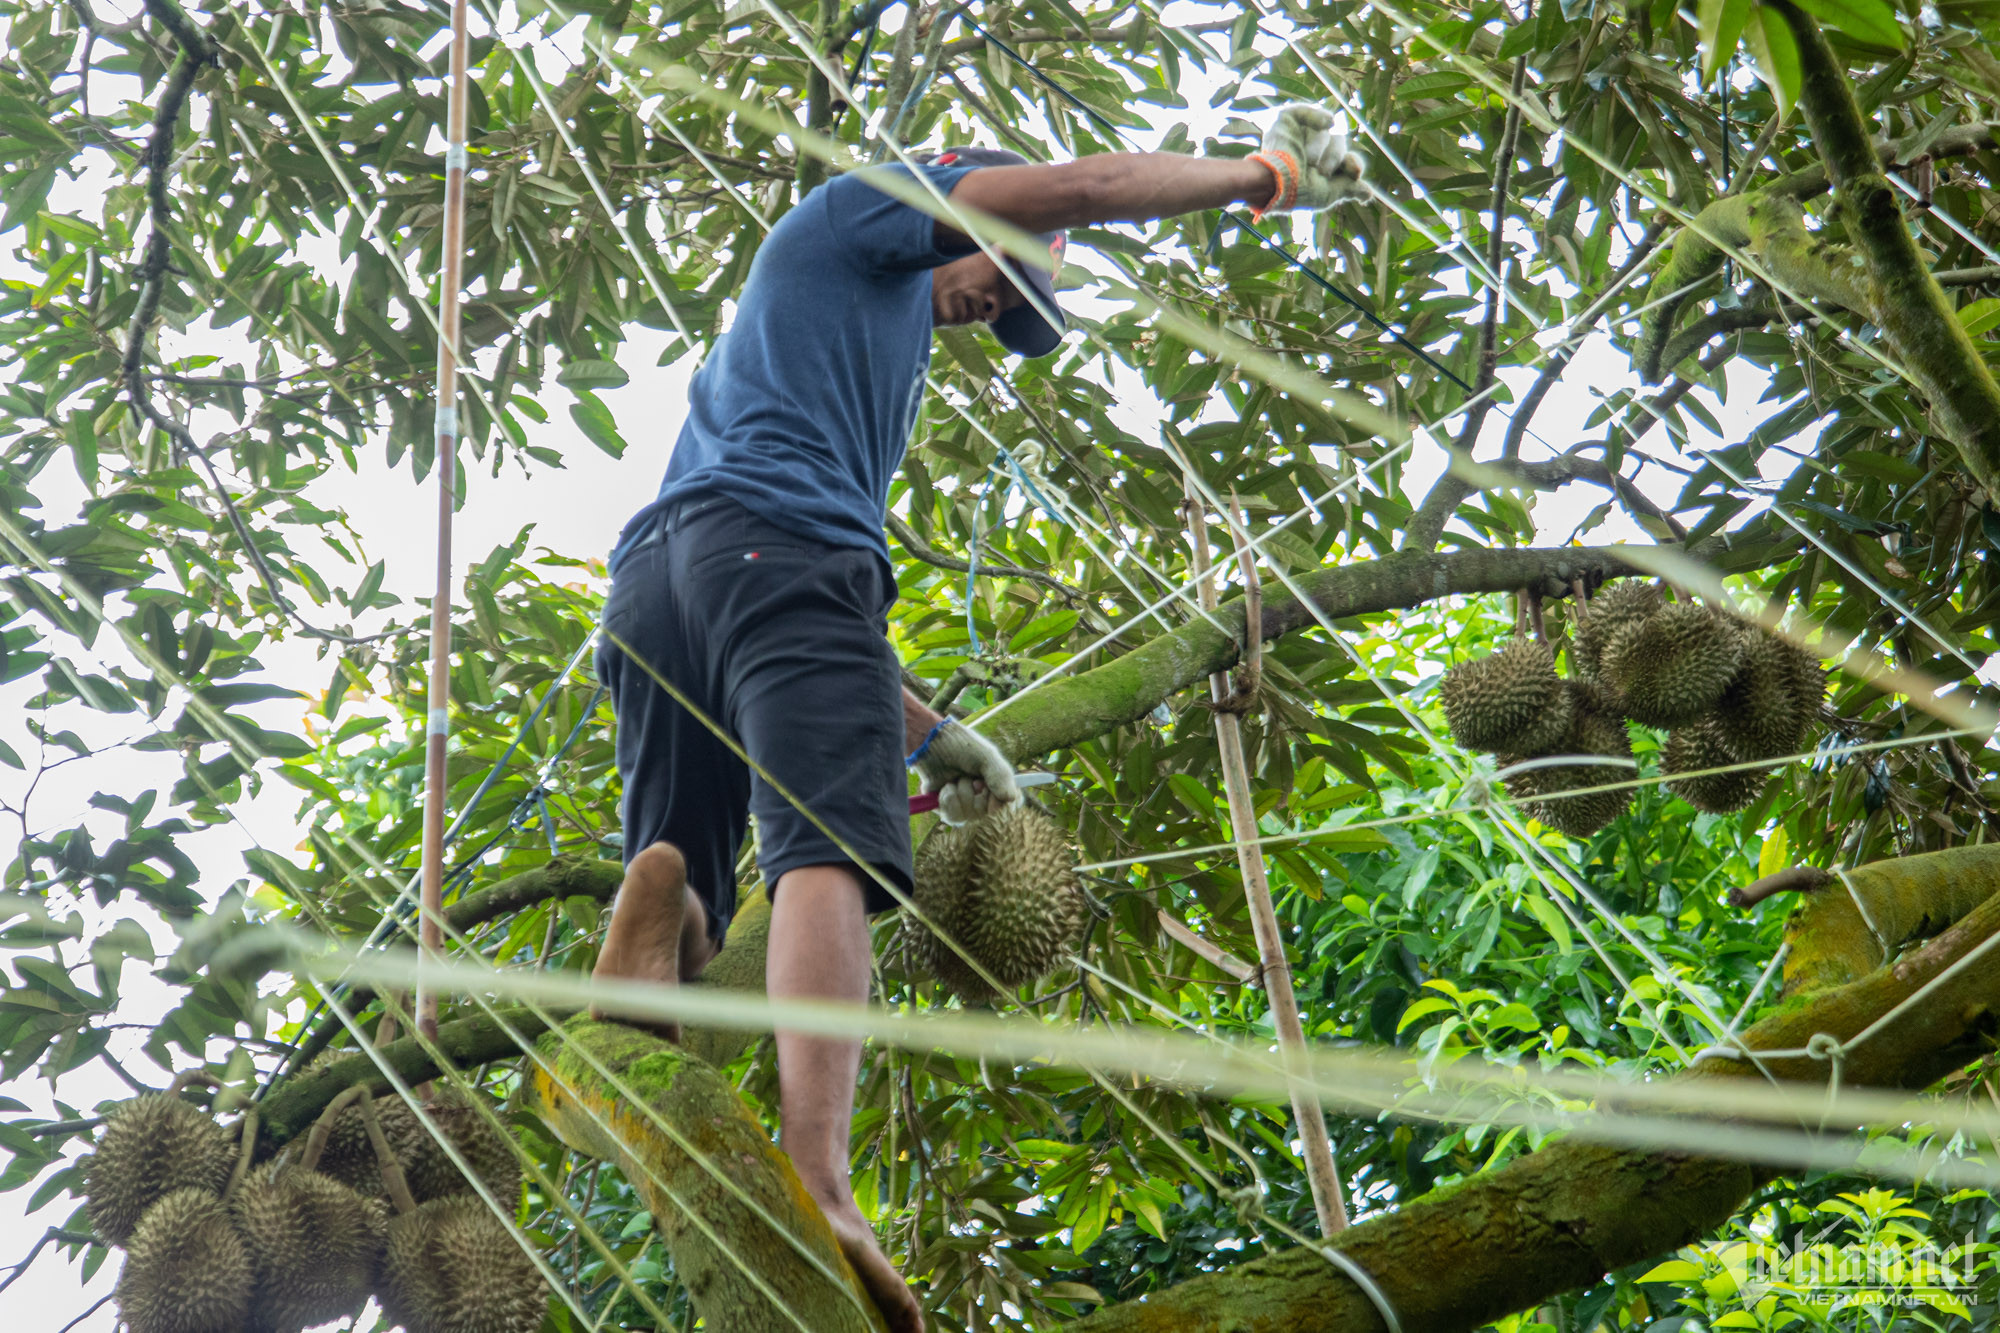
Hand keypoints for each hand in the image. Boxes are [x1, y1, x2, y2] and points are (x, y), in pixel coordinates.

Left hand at [914, 720, 1019, 824]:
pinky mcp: (946, 808)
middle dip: (975, 793)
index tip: (986, 786)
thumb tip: (1010, 798)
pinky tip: (945, 786)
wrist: (931, 743)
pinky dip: (948, 799)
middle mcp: (981, 796)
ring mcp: (963, 804)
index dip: (997, 800)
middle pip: (986, 813)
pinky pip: (952, 816)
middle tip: (970, 778)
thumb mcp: (987, 756)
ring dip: (961, 794)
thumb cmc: (960, 745)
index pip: (1006, 804)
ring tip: (955, 779)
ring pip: (968, 816)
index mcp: (995, 783)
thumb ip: (1001, 776)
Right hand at [1248, 103, 1368, 217]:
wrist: (1279, 184)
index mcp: (1321, 165)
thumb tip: (1368, 194)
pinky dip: (1318, 117)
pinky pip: (1308, 111)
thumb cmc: (1300, 192)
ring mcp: (1299, 133)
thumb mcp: (1330, 193)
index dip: (1352, 163)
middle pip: (1339, 143)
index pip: (1346, 158)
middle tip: (1320, 171)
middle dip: (1334, 158)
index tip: (1355, 172)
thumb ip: (1350, 188)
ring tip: (1307, 161)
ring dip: (1320, 148)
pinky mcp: (1287, 119)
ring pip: (1325, 132)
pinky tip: (1327, 124)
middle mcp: (1311, 148)